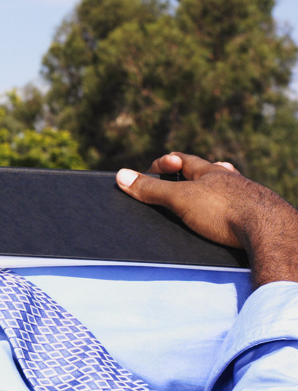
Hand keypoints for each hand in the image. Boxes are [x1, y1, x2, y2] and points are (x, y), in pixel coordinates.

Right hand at [115, 152, 297, 287]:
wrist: (270, 231)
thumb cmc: (224, 210)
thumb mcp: (179, 198)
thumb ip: (151, 189)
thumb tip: (120, 175)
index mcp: (211, 172)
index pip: (184, 159)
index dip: (165, 162)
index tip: (152, 171)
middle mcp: (232, 180)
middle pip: (208, 171)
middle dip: (191, 174)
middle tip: (179, 178)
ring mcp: (248, 197)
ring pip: (227, 188)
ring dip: (213, 191)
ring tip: (206, 198)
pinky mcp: (258, 216)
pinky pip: (238, 208)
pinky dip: (227, 210)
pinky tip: (226, 220)